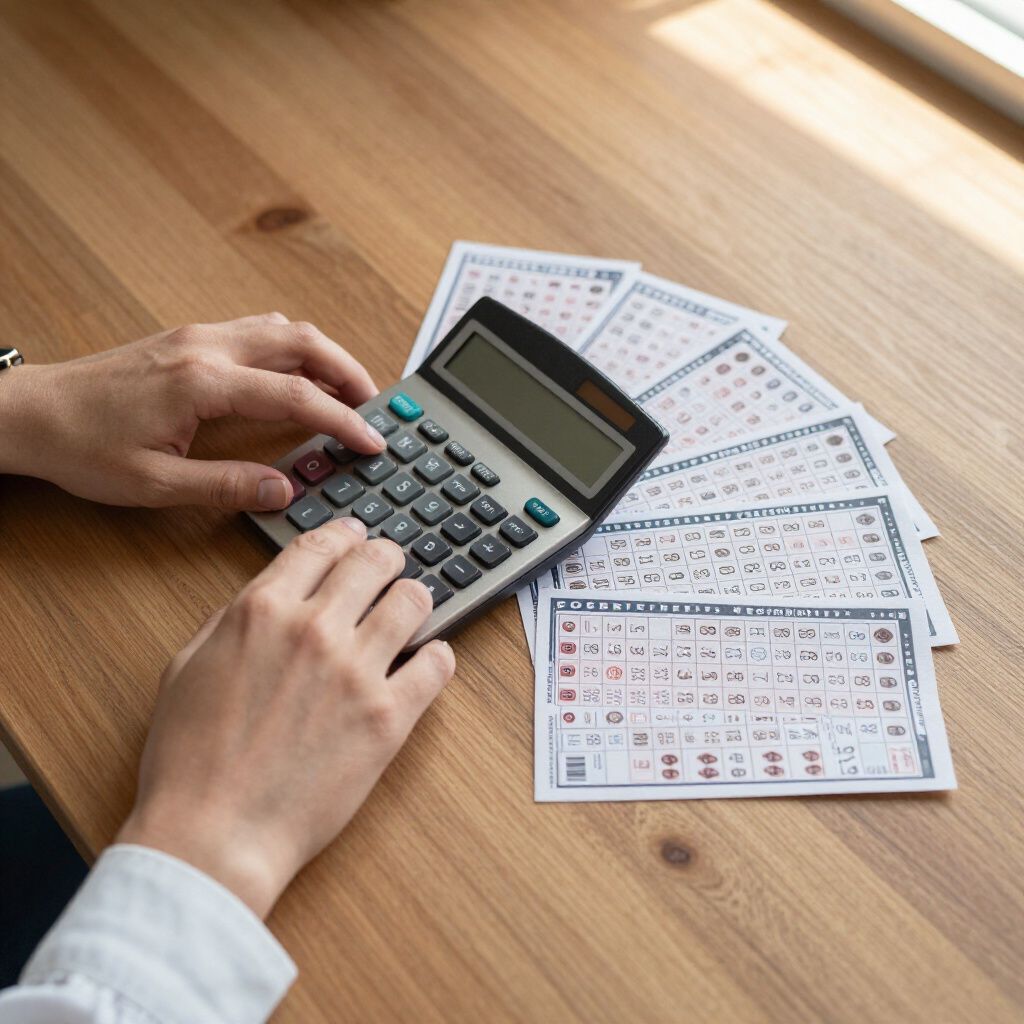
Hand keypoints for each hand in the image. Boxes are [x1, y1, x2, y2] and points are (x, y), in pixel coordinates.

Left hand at [0, 313, 384, 509]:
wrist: (30, 413)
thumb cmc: (82, 447)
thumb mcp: (155, 484)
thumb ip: (227, 485)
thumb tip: (284, 489)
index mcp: (203, 383)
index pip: (297, 394)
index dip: (343, 419)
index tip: (372, 440)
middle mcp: (206, 347)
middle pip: (302, 341)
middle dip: (348, 369)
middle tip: (375, 405)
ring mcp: (197, 336)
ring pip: (282, 329)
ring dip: (323, 354)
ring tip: (347, 389)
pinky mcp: (189, 338)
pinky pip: (258, 330)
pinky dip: (293, 348)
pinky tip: (297, 374)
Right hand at [117, 517, 454, 916]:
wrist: (215, 836)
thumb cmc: (190, 761)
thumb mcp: (187, 668)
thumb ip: (231, 621)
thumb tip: (270, 598)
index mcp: (262, 610)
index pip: (319, 545)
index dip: (343, 533)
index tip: (354, 535)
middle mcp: (315, 629)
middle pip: (374, 561)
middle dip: (385, 557)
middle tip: (389, 567)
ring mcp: (358, 670)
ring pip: (414, 599)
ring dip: (414, 598)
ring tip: (411, 610)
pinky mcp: (390, 716)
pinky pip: (439, 663)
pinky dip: (437, 656)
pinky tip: (428, 661)